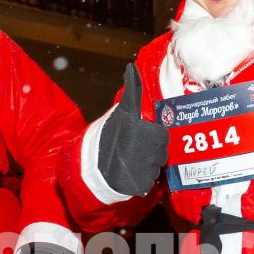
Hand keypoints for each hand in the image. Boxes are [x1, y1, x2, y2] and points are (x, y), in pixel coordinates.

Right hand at [95, 64, 169, 197]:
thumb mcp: (122, 110)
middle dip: (150, 150)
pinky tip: (130, 173)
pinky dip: (141, 179)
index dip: (150, 136)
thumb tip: (131, 67)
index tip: (138, 137)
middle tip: (134, 149)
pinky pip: (148, 182)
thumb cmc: (109, 134)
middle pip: (161, 152)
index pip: (161, 135)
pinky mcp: (143, 186)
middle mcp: (153, 152)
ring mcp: (148, 171)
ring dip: (146, 165)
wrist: (92, 165)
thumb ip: (132, 90)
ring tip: (131, 160)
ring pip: (155, 167)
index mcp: (150, 132)